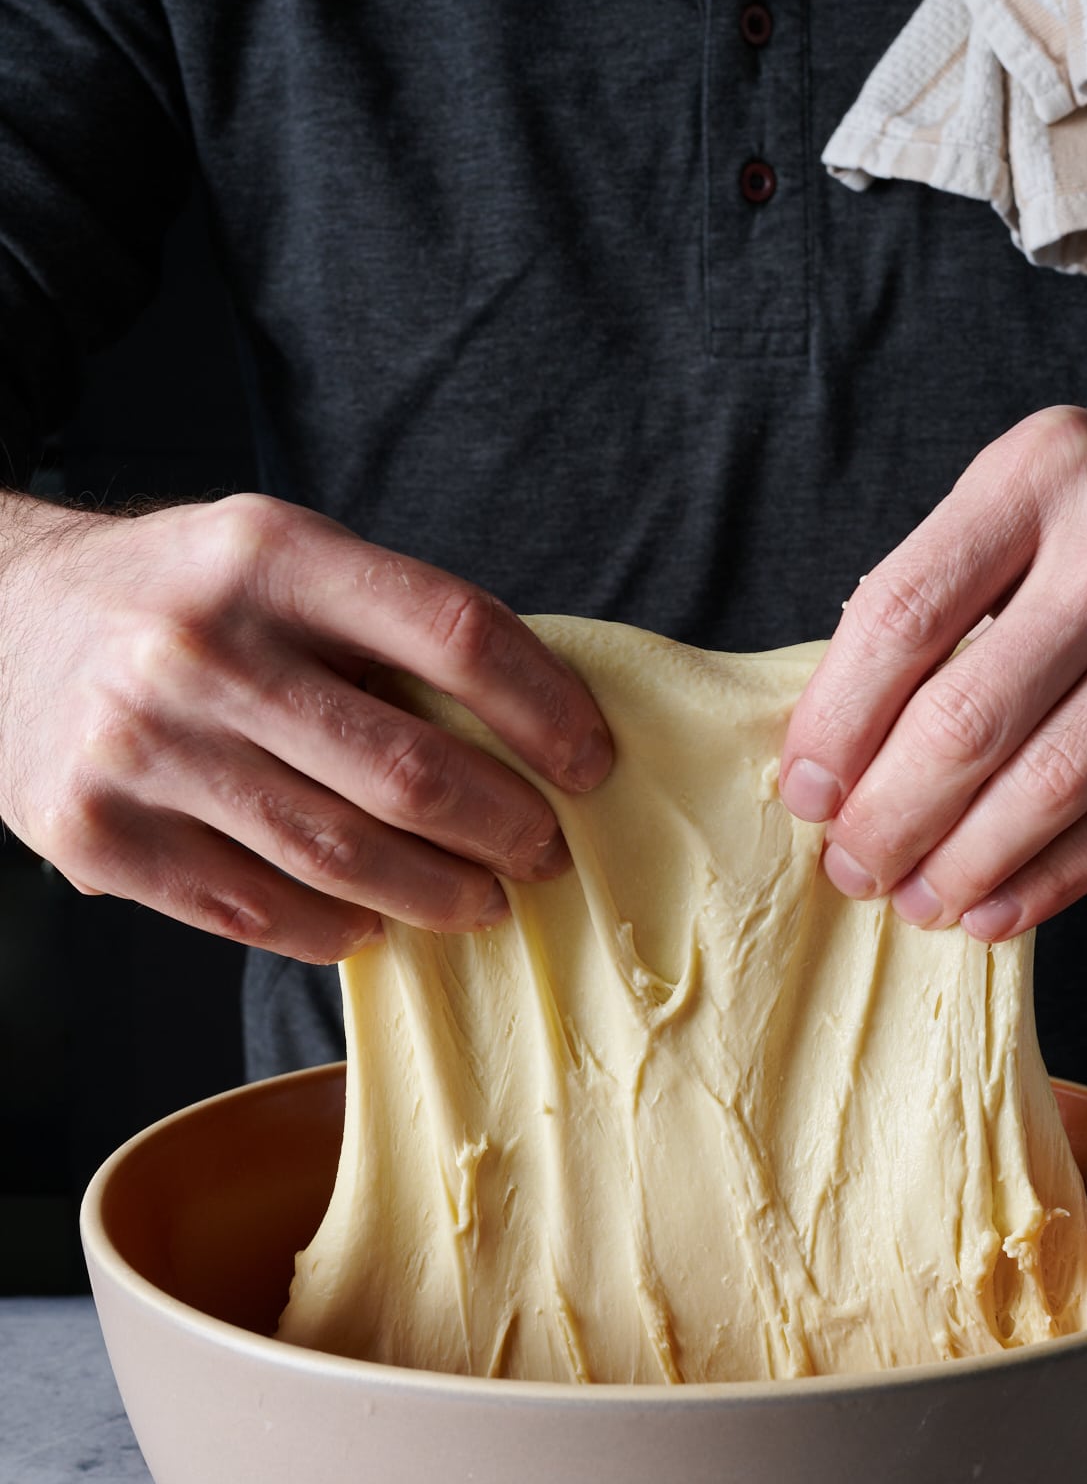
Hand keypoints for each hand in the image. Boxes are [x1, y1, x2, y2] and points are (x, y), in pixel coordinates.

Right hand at [0, 492, 612, 960]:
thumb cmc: (174, 597)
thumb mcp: (273, 557)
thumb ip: (382, 625)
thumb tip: (530, 728)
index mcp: (270, 553)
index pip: (456, 635)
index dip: (547, 711)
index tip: (591, 763)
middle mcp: (202, 646)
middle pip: (408, 772)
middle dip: (507, 828)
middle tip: (544, 852)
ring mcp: (143, 747)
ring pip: (339, 858)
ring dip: (437, 894)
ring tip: (480, 899)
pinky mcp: (99, 834)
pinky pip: (253, 913)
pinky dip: (333, 930)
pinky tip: (371, 923)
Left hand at [780, 400, 1086, 938]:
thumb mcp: (1046, 496)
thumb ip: (952, 591)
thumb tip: (840, 740)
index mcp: (1044, 472)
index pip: (901, 615)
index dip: (836, 723)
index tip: (808, 789)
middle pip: (967, 718)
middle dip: (890, 817)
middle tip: (853, 866)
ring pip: (1049, 785)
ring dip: (963, 865)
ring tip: (917, 900)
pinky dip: (1053, 880)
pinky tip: (998, 907)